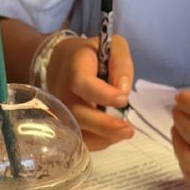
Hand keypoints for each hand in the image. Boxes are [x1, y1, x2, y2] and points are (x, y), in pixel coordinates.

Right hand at [46, 34, 134, 149]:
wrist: (63, 64)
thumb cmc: (92, 56)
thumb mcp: (112, 47)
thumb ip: (121, 64)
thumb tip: (124, 91)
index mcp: (74, 68)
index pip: (82, 83)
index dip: (103, 94)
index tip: (123, 99)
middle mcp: (63, 93)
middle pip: (78, 114)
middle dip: (104, 125)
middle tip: (127, 129)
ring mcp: (61, 112)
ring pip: (79, 132)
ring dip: (103, 137)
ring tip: (125, 133)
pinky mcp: (65, 126)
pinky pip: (80, 140)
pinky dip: (98, 142)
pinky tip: (114, 136)